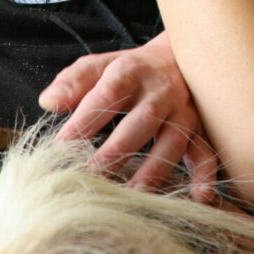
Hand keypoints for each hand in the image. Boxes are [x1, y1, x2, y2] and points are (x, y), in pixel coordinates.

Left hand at [39, 34, 219, 200]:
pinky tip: (199, 194)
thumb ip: (72, 82)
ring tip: (131, 195)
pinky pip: (205, 150)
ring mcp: (182, 110)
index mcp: (130, 71)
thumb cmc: (128, 70)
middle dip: (116, 152)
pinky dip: (204, 172)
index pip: (106, 95)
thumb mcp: (98, 65)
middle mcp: (159, 90)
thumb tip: (48, 102)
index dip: (84, 120)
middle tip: (91, 177)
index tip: (61, 147)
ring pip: (172, 140)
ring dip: (153, 170)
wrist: (174, 58)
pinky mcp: (199, 128)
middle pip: (140, 121)